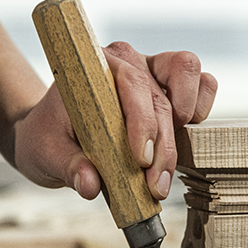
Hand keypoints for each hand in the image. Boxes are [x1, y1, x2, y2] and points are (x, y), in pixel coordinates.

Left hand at [13, 42, 216, 200]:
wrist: (52, 132)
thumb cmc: (48, 137)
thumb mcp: (45, 154)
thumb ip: (67, 167)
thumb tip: (90, 185)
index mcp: (93, 66)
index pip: (129, 83)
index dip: (141, 122)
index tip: (140, 159)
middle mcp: (127, 61)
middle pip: (159, 95)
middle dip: (163, 145)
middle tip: (154, 185)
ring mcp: (152, 70)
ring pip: (188, 75)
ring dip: (187, 117)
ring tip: (167, 162)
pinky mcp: (171, 86)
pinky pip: (202, 83)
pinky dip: (202, 107)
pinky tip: (184, 137)